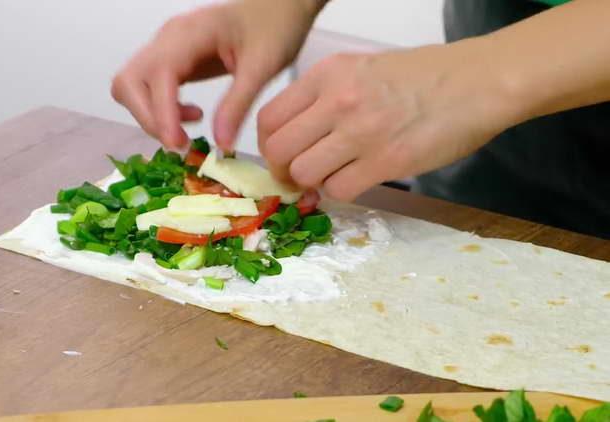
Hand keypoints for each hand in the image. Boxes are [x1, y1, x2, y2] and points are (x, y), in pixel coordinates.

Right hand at [111, 0, 324, 150]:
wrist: (282, 5)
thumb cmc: (276, 26)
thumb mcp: (263, 66)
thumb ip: (238, 105)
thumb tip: (220, 144)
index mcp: (189, 33)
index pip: (157, 75)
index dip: (160, 113)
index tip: (177, 143)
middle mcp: (168, 38)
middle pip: (128, 82)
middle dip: (148, 118)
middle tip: (180, 142)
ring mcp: (166, 47)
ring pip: (131, 85)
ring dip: (151, 115)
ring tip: (188, 128)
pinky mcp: (172, 58)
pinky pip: (148, 87)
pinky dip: (160, 108)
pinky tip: (193, 114)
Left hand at [258, 41, 521, 200]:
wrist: (479, 81)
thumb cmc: (424, 77)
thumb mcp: (361, 69)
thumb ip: (324, 98)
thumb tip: (297, 138)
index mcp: (328, 73)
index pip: (269, 118)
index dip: (268, 146)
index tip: (281, 156)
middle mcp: (337, 100)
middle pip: (278, 150)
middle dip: (282, 171)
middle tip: (299, 177)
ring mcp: (361, 132)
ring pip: (304, 173)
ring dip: (314, 183)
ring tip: (333, 176)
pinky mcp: (387, 161)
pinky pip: (339, 190)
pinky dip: (342, 192)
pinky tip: (358, 180)